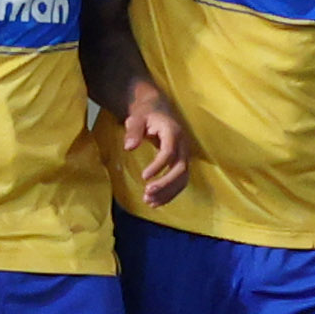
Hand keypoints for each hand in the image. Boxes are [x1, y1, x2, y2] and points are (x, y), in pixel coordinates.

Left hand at [124, 91, 190, 206]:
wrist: (157, 111)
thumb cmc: (145, 115)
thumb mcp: (136, 118)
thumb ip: (133, 131)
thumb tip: (129, 147)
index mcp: (173, 132)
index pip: (169, 153)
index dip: (158, 166)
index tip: (143, 177)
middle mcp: (183, 145)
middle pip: (180, 168)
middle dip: (165, 184)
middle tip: (147, 193)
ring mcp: (185, 155)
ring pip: (183, 178)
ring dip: (168, 192)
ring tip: (149, 202)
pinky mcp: (182, 163)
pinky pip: (181, 182)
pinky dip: (170, 194)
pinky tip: (155, 202)